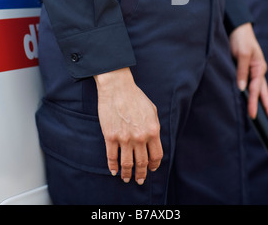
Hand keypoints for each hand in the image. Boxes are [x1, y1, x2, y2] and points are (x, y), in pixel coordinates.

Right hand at [94, 67, 162, 184]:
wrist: (117, 88)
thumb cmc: (135, 96)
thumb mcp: (152, 110)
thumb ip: (154, 127)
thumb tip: (153, 140)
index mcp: (153, 130)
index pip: (156, 155)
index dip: (154, 165)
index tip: (151, 168)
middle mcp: (140, 137)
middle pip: (142, 163)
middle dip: (141, 174)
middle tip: (139, 180)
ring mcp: (124, 138)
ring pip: (127, 163)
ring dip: (127, 174)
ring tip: (126, 178)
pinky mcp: (110, 136)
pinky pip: (112, 157)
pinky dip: (113, 166)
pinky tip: (114, 170)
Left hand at [229, 23, 267, 122]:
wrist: (238, 29)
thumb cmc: (241, 39)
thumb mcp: (241, 53)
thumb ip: (241, 70)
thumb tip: (242, 88)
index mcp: (259, 68)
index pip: (256, 89)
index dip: (253, 102)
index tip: (252, 115)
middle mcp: (258, 71)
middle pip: (262, 92)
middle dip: (267, 107)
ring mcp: (254, 71)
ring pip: (258, 89)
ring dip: (261, 102)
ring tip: (265, 116)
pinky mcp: (247, 69)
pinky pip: (250, 84)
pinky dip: (252, 94)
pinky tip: (251, 100)